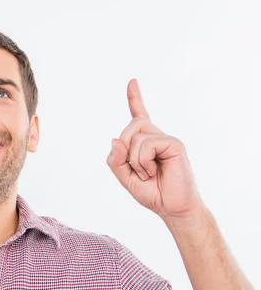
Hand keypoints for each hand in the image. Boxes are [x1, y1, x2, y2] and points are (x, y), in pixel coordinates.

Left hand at [106, 79, 203, 221]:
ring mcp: (167, 139)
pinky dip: (142, 161)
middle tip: (136, 169)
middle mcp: (157, 136)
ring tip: (147, 173)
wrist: (173, 208)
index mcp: (146, 142)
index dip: (135, 98)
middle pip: (129, 127)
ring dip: (134, 160)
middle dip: (124, 149)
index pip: (139, 115)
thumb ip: (115, 160)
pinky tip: (153, 171)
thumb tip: (115, 139)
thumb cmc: (152, 192)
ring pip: (135, 136)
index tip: (132, 81)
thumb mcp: (125, 177)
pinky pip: (146, 144)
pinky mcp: (174, 144)